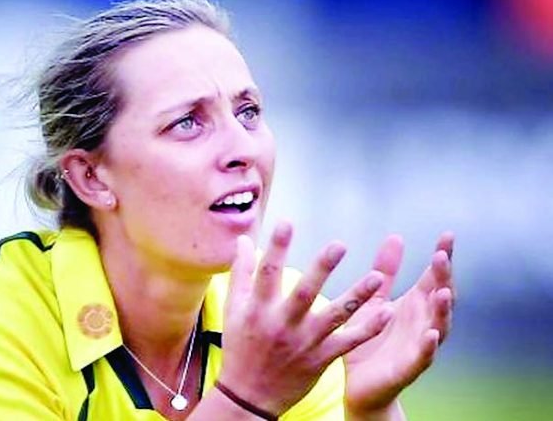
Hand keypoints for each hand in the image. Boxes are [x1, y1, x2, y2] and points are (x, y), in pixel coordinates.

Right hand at [218, 222, 393, 415]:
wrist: (249, 396)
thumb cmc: (240, 346)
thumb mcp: (233, 309)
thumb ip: (241, 272)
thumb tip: (243, 239)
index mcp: (258, 309)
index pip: (267, 273)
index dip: (275, 247)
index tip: (286, 223)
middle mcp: (282, 324)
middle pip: (304, 292)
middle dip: (322, 269)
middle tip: (339, 245)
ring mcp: (304, 343)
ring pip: (334, 316)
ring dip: (357, 296)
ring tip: (378, 277)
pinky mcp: (321, 359)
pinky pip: (349, 342)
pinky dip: (369, 328)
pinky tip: (387, 312)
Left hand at [343, 233, 455, 415]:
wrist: (358, 384)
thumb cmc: (369, 338)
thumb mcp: (373, 299)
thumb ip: (384, 271)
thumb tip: (397, 236)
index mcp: (415, 304)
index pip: (435, 277)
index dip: (443, 257)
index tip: (448, 234)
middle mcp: (423, 322)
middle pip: (441, 297)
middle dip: (444, 278)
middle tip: (441, 256)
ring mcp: (419, 345)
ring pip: (438, 326)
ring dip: (442, 310)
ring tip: (443, 293)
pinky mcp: (407, 368)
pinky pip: (423, 357)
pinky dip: (429, 346)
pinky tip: (431, 335)